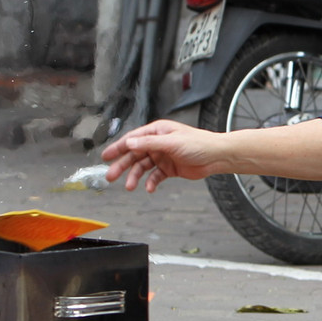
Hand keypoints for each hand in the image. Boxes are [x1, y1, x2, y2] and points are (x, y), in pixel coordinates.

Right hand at [101, 119, 222, 191]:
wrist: (216, 156)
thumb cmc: (198, 144)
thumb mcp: (171, 142)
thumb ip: (149, 144)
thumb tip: (129, 143)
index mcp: (157, 132)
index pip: (133, 139)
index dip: (118, 148)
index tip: (105, 156)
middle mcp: (158, 143)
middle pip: (135, 155)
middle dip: (122, 165)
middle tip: (111, 176)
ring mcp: (163, 156)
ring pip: (143, 167)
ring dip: (135, 177)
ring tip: (129, 186)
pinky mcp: (169, 169)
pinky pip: (155, 176)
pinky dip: (151, 182)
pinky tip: (149, 188)